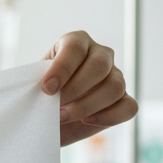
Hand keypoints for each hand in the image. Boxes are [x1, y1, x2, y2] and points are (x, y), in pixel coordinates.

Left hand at [39, 31, 138, 146]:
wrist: (45, 117)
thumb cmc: (38, 95)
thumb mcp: (33, 83)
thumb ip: (38, 80)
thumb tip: (44, 88)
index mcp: (76, 42)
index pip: (75, 47)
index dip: (62, 68)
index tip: (46, 88)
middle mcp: (100, 54)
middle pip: (100, 66)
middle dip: (75, 89)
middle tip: (55, 106)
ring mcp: (115, 76)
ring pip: (115, 86)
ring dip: (87, 105)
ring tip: (62, 116)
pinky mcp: (123, 100)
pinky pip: (129, 107)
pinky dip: (109, 116)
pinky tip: (87, 121)